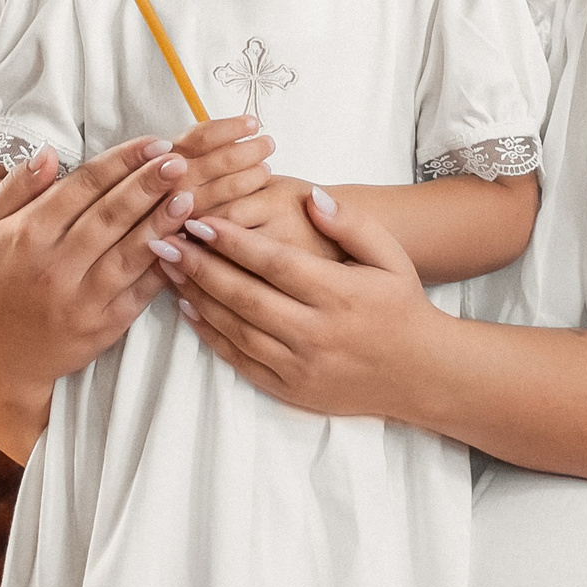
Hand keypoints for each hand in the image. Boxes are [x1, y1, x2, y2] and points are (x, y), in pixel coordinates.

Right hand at [0, 116, 274, 458]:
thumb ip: (17, 189)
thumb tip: (48, 151)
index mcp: (28, 234)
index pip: (82, 187)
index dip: (121, 161)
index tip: (153, 143)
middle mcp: (55, 265)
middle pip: (110, 216)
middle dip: (148, 185)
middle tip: (179, 161)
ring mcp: (81, 299)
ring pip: (129, 253)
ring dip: (162, 222)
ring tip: (189, 196)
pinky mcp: (102, 326)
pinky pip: (139, 292)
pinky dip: (163, 267)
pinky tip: (184, 244)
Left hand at [156, 189, 450, 421]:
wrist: (422, 373)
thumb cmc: (402, 305)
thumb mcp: (390, 256)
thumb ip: (352, 223)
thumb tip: (312, 197)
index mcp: (339, 294)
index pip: (274, 263)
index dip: (233, 242)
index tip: (199, 220)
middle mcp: (316, 332)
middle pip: (245, 296)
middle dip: (200, 267)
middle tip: (164, 240)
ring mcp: (301, 365)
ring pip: (236, 329)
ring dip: (198, 298)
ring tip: (169, 269)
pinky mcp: (291, 389)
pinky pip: (241, 361)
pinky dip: (211, 336)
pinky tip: (190, 310)